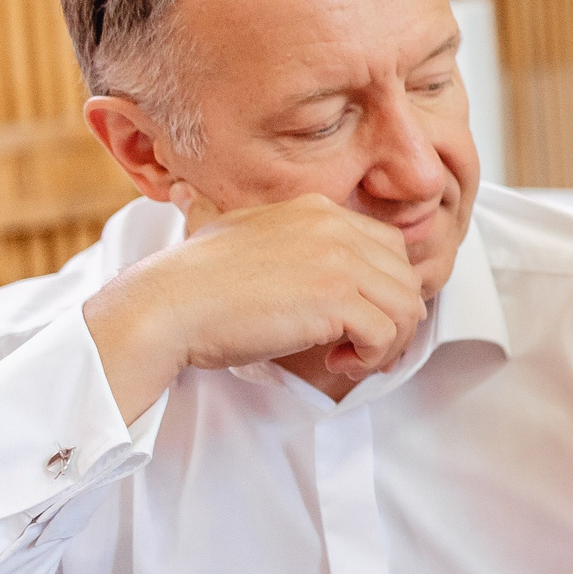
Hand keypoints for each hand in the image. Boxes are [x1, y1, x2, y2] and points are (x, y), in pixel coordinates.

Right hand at [84, 187, 427, 419]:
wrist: (165, 306)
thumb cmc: (199, 286)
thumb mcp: (252, 239)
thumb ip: (294, 242)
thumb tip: (321, 274)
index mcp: (318, 209)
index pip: (388, 247)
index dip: (383, 289)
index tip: (359, 319)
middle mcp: (334, 227)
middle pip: (405, 277)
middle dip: (392, 318)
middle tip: (360, 346)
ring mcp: (338, 260)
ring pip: (407, 306)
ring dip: (386, 343)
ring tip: (348, 358)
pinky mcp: (336, 298)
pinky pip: (387, 333)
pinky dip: (371, 357)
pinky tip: (338, 363)